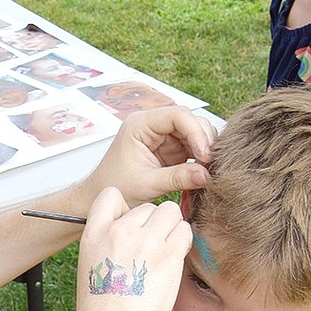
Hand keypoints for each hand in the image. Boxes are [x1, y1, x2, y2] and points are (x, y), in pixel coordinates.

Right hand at [73, 188, 190, 310]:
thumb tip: (133, 229)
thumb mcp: (90, 266)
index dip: (126, 208)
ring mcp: (145, 242)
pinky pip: (185, 231)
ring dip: (172, 230)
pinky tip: (174, 261)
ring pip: (171, 213)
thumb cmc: (101, 310)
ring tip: (165, 255)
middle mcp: (119, 232)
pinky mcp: (168, 255)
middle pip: (148, 207)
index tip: (132, 227)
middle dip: (154, 225)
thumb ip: (108, 241)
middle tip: (152, 251)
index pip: (111, 195)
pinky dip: (184, 242)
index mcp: (94, 233)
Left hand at [87, 106, 214, 206]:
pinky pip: (193, 146)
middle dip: (203, 140)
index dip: (196, 132)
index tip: (204, 155)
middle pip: (190, 120)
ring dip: (204, 149)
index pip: (178, 115)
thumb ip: (178, 177)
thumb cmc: (115, 187)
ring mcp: (162, 135)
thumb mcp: (148, 184)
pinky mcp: (170, 148)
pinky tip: (203, 171)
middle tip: (210, 165)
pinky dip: (201, 157)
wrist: (101, 196)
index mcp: (140, 124)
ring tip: (207, 169)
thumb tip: (207, 174)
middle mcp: (152, 124)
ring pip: (195, 132)